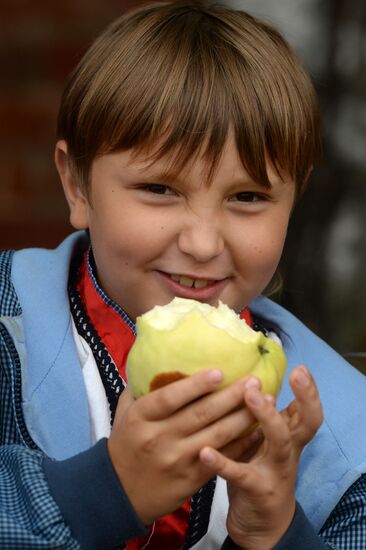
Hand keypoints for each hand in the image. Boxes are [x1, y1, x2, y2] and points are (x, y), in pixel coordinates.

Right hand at [108, 369, 261, 524]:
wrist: (119, 494)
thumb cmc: (125, 446)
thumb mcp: (123, 414)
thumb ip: (139, 389)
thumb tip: (156, 361)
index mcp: (140, 418)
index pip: (170, 398)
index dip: (195, 385)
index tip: (219, 371)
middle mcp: (159, 438)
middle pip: (200, 414)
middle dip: (231, 396)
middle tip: (253, 380)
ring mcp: (177, 460)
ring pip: (217, 435)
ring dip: (243, 416)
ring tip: (263, 400)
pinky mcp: (192, 479)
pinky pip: (222, 458)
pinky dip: (242, 444)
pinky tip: (258, 430)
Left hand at [199, 365, 322, 549]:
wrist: (262, 527)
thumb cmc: (258, 472)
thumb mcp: (264, 445)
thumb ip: (259, 419)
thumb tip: (242, 381)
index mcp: (289, 438)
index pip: (306, 411)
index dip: (308, 391)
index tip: (301, 369)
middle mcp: (288, 451)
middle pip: (305, 423)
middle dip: (304, 398)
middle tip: (295, 375)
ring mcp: (276, 471)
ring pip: (279, 442)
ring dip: (267, 417)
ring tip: (250, 396)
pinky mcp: (257, 490)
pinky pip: (241, 474)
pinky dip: (222, 462)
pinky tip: (205, 452)